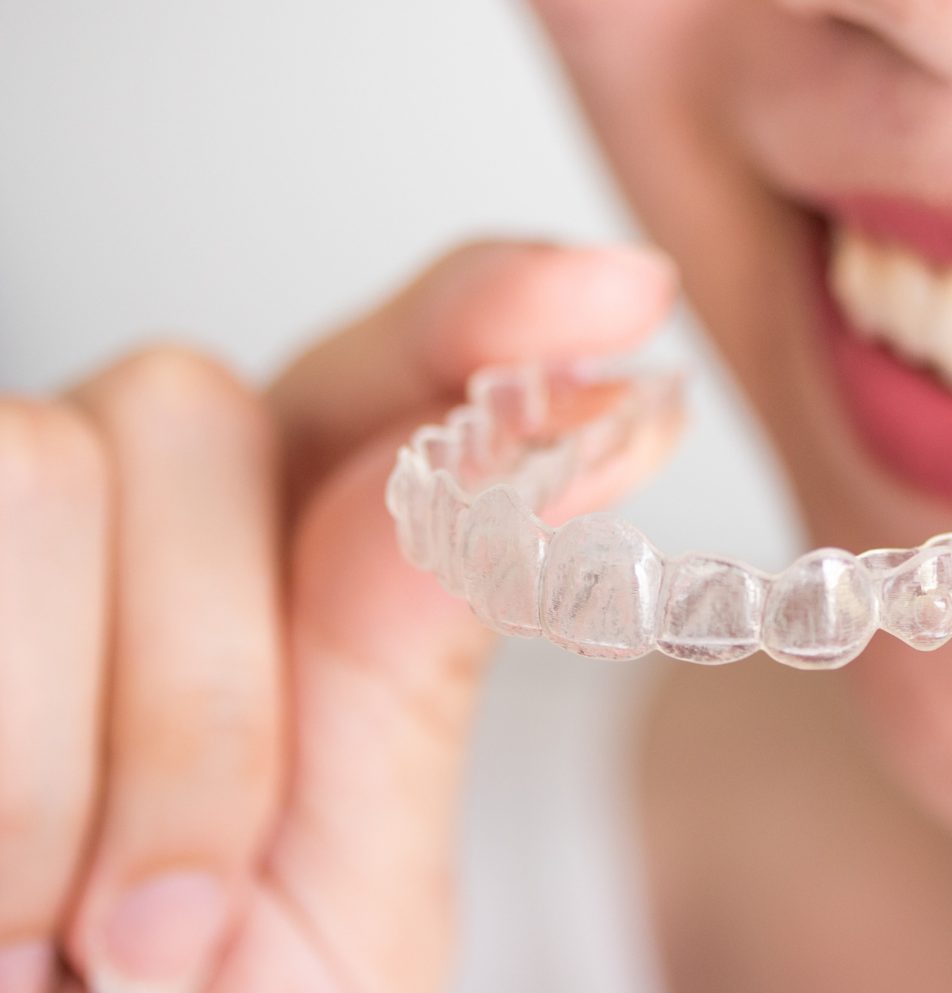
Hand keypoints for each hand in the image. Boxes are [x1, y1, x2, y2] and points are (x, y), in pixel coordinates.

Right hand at [0, 242, 676, 992]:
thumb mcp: (341, 893)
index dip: (486, 312)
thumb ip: (400, 674)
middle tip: (181, 919)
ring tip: (72, 939)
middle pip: (188, 399)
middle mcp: (132, 535)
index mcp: (286, 583)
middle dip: (207, 685)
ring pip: (49, 467)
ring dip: (86, 754)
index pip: (386, 384)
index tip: (619, 294)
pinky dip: (4, 781)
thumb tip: (526, 446)